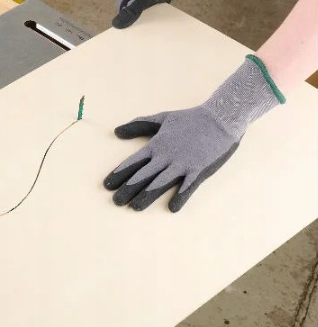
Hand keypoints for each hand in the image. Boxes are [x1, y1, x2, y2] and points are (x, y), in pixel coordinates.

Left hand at [103, 55, 285, 211]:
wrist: (220, 118)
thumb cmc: (189, 119)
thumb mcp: (162, 118)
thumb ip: (138, 125)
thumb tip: (116, 131)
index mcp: (156, 145)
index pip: (133, 162)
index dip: (119, 174)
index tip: (107, 185)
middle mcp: (166, 156)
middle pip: (143, 175)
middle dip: (128, 189)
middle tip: (115, 201)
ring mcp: (182, 164)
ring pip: (160, 183)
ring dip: (146, 196)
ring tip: (134, 207)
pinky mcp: (199, 170)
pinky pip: (188, 186)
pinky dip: (180, 196)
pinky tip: (172, 208)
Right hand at [112, 0, 208, 28]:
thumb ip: (132, 11)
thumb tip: (116, 25)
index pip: (122, 8)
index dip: (123, 18)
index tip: (126, 32)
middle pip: (133, 11)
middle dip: (135, 21)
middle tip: (139, 34)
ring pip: (146, 10)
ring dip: (148, 19)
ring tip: (151, 32)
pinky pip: (158, 8)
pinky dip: (159, 14)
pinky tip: (163, 21)